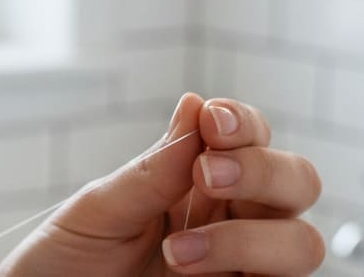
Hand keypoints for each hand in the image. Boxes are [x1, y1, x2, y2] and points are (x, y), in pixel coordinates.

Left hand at [0, 94, 324, 275]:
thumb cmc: (63, 263)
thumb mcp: (98, 211)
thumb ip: (152, 170)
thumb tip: (196, 104)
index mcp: (197, 184)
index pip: (250, 138)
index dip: (244, 123)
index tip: (212, 122)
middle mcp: (229, 223)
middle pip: (298, 182)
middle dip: (264, 170)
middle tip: (207, 174)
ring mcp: (237, 269)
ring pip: (301, 243)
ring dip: (249, 238)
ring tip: (178, 251)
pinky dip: (251, 272)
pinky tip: (190, 274)